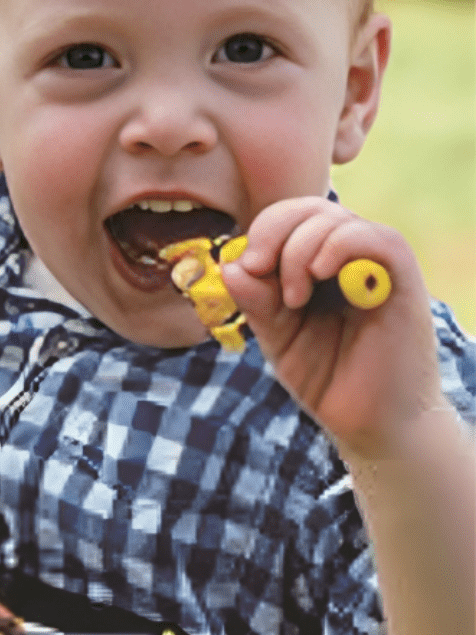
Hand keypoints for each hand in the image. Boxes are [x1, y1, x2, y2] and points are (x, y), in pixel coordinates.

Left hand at [221, 197, 444, 461]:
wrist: (372, 426)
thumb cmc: (326, 378)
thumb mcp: (277, 336)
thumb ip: (256, 301)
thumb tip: (231, 264)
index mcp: (317, 265)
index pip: (289, 218)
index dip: (262, 230)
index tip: (247, 267)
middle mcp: (348, 259)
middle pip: (310, 208)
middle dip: (273, 230)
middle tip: (260, 268)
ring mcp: (376, 268)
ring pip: (337, 218)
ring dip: (300, 248)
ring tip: (294, 297)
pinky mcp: (402, 283)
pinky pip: (377, 239)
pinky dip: (340, 245)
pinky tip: (320, 274)